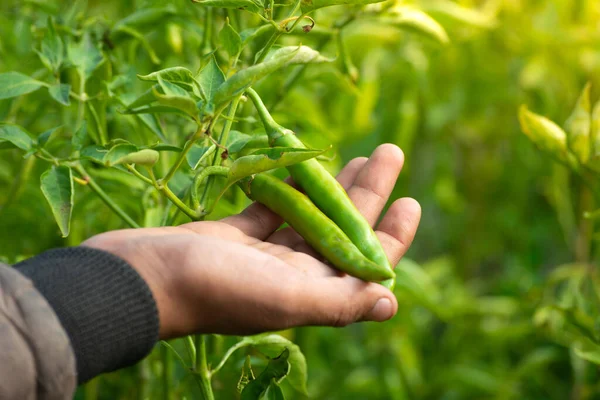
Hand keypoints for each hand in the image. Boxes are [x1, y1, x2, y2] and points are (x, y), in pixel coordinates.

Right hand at [83, 144, 420, 339]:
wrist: (140, 277)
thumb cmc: (214, 287)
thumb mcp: (286, 296)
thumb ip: (340, 300)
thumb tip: (391, 303)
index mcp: (308, 290)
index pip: (363, 264)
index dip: (391, 236)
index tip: (410, 200)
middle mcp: (290, 275)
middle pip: (341, 230)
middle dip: (368, 192)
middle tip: (389, 152)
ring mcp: (261, 255)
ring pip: (309, 215)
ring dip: (334, 185)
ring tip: (357, 153)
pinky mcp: (234, 235)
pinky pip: (271, 207)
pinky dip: (288, 187)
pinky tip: (302, 164)